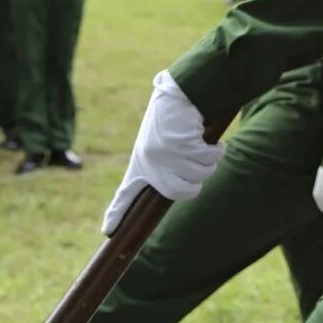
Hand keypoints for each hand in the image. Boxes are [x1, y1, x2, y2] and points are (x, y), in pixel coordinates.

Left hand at [103, 70, 224, 234]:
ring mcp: (167, 154)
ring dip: (208, 159)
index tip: (106, 231)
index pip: (125, 194)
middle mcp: (150, 161)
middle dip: (195, 182)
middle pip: (181, 192)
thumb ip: (163, 166)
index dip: (116, 213)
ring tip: (200, 142)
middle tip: (197, 164)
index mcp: (141, 163)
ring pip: (200, 174)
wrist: (180, 91)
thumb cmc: (173, 118)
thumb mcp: (160, 143)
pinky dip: (216, 149)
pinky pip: (210, 158)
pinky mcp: (183, 143)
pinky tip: (208, 137)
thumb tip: (181, 188)